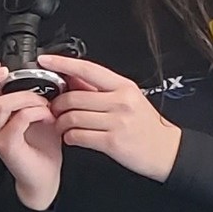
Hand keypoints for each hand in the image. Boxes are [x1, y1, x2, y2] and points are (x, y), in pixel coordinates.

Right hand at [0, 62, 61, 209]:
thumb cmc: (39, 144)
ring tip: (43, 105)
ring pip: (1, 103)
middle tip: (4, 73)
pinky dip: (38, 112)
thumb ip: (29, 91)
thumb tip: (41, 70)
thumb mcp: (33, 110)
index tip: (0, 67)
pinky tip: (48, 117)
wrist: (43, 175)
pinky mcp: (7, 144)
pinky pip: (20, 119)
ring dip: (28, 98)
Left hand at [42, 54, 181, 181]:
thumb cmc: (145, 125)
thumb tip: (71, 76)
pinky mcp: (112, 142)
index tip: (45, 60)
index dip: (62, 63)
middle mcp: (121, 102)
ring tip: (63, 126)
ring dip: (61, 123)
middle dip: (57, 105)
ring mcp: (117, 122)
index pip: (88, 69)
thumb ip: (100, 88)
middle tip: (55, 110)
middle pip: (73, 97)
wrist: (167, 151)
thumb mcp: (128, 98)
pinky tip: (73, 137)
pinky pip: (77, 136)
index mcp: (124, 87)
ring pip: (71, 117)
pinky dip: (69, 137)